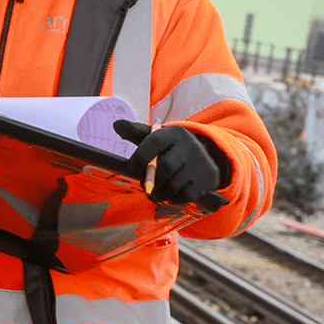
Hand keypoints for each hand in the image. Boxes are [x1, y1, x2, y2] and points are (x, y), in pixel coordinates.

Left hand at [114, 120, 230, 207]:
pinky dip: (173, 199)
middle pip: (165, 166)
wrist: (207, 157)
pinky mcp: (205, 181)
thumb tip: (116, 125)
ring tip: (154, 192)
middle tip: (144, 184)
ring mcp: (200, 164)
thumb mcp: (158, 137)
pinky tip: (170, 195)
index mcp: (175, 133)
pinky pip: (184, 196)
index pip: (154, 141)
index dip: (139, 157)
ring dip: (159, 193)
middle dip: (150, 180)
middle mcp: (190, 146)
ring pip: (173, 185)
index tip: (133, 167)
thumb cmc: (173, 148)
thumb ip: (137, 132)